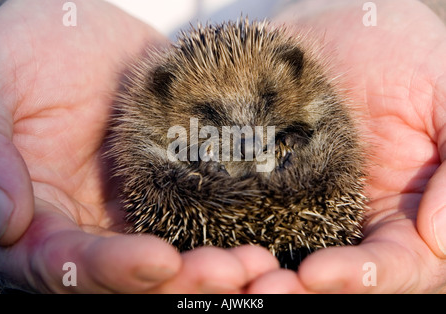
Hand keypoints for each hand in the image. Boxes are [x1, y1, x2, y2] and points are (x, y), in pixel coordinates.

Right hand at [0, 0, 279, 292]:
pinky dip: (233, 231)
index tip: (159, 261)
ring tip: (257, 264)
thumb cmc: (25, 53)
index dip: (111, 270)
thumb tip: (4, 222)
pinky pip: (205, 218)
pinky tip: (263, 234)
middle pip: (135, 276)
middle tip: (231, 273)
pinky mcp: (175, 187)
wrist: (83, 32)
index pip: (68, 266)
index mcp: (39, 223)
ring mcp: (137, 210)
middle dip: (181, 281)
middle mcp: (90, 229)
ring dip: (216, 268)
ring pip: (177, 256)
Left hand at [247, 0, 445, 292]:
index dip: (362, 277)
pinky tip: (211, 248)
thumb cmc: (405, 57)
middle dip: (301, 288)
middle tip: (262, 287)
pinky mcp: (268, 190)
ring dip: (262, 274)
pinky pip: (250, 223)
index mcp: (407, 216)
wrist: (340, 33)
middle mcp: (356, 223)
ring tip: (230, 276)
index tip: (318, 273)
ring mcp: (309, 209)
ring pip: (289, 258)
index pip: (395, 266)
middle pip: (334, 276)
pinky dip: (234, 242)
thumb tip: (440, 239)